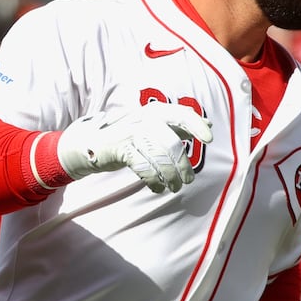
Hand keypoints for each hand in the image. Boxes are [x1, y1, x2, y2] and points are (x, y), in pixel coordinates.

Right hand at [56, 102, 212, 192]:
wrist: (91, 143)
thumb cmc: (129, 136)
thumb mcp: (154, 126)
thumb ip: (179, 125)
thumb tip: (208, 124)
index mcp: (155, 111)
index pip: (181, 114)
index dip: (196, 125)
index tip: (209, 139)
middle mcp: (144, 119)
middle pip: (172, 143)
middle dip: (183, 165)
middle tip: (188, 181)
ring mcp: (131, 133)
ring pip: (159, 158)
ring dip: (170, 176)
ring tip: (174, 187)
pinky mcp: (121, 149)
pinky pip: (144, 168)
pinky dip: (154, 181)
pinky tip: (157, 188)